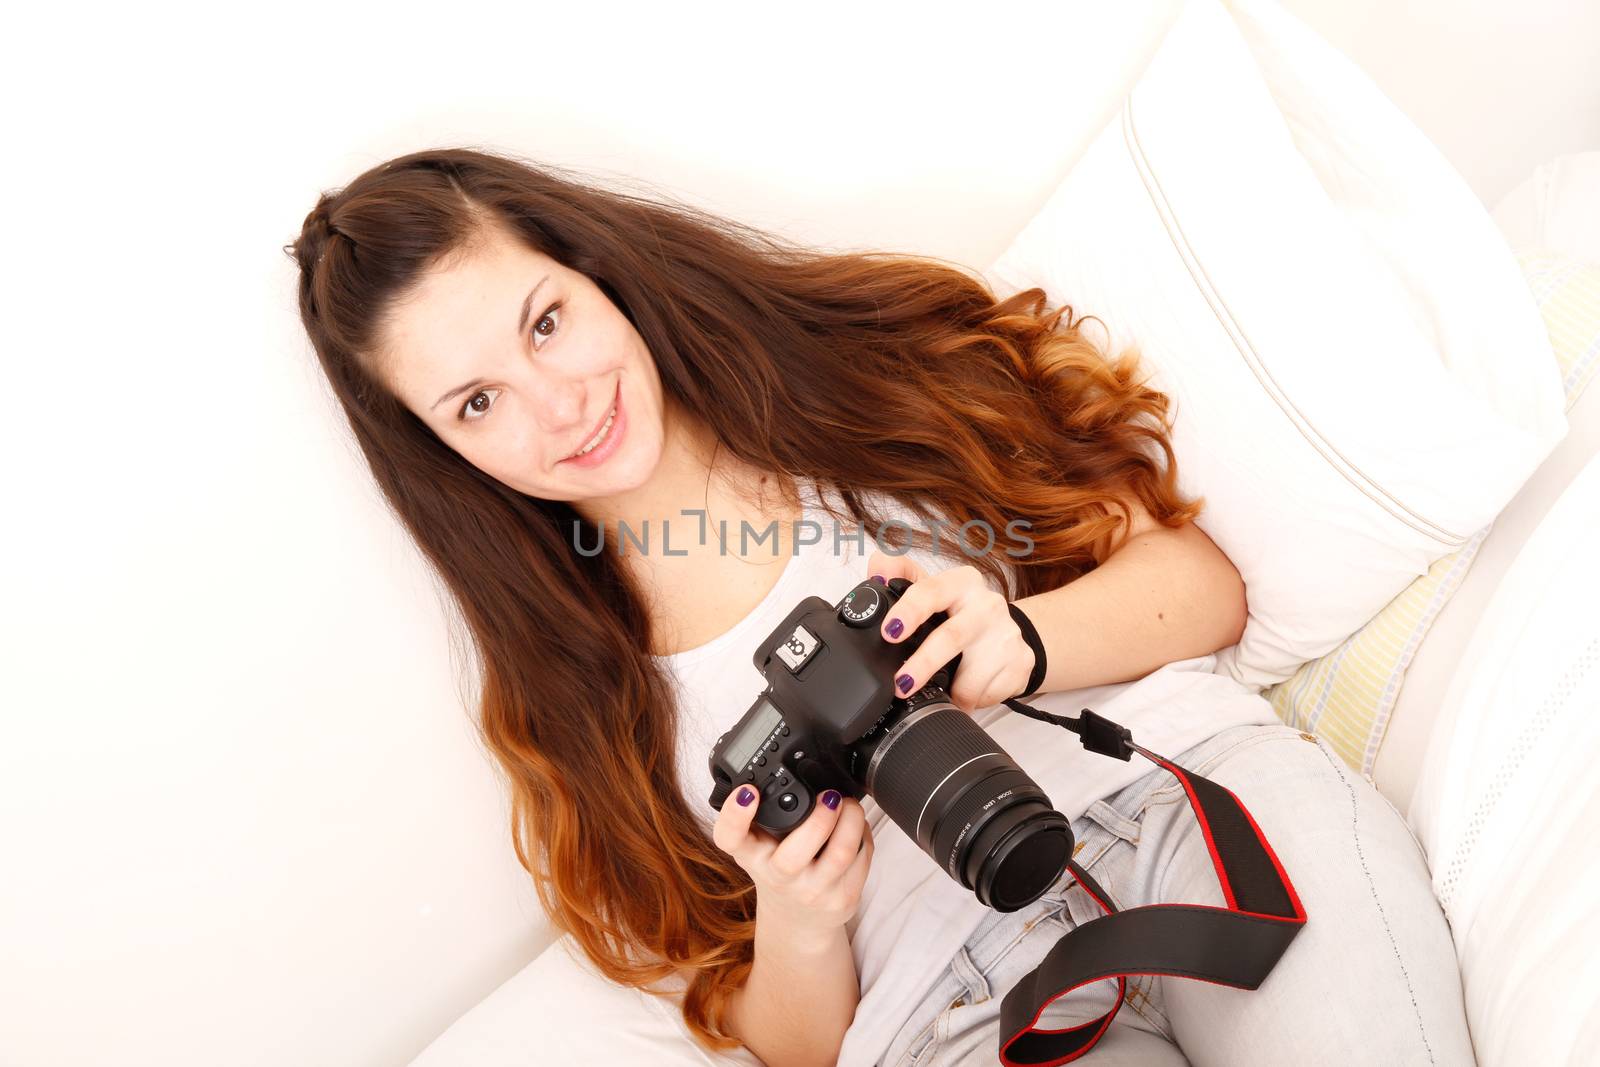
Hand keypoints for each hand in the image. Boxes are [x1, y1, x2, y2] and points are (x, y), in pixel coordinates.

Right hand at [712, 784, 873, 949]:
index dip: (735, 815)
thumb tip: (791, 770)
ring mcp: (811, 893)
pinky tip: (855, 828)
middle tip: (830, 795)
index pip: (730, 838)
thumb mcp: (759, 846)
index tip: (748, 791)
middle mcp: (777, 878)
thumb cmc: (779, 870)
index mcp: (750, 855)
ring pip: (840, 853)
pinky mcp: (842, 901)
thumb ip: (763, 815)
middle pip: (795, 852)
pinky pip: (861, 860)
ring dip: (851, 819)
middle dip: (821, 816)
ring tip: (848, 805)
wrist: (798, 920)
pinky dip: (863, 835)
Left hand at [867, 549, 1036, 713]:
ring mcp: (1007, 635)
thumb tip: (877, 568)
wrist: (1007, 635)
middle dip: (924, 663)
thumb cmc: (961, 613)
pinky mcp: (1021, 662)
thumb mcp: (933, 592)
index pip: (932, 591)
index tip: (890, 631)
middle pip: (952, 637)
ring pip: (969, 677)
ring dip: (951, 691)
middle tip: (902, 684)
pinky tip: (967, 692)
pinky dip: (969, 700)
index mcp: (962, 583)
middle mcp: (987, 605)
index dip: (909, 611)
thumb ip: (901, 575)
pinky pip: (986, 694)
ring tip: (942, 693)